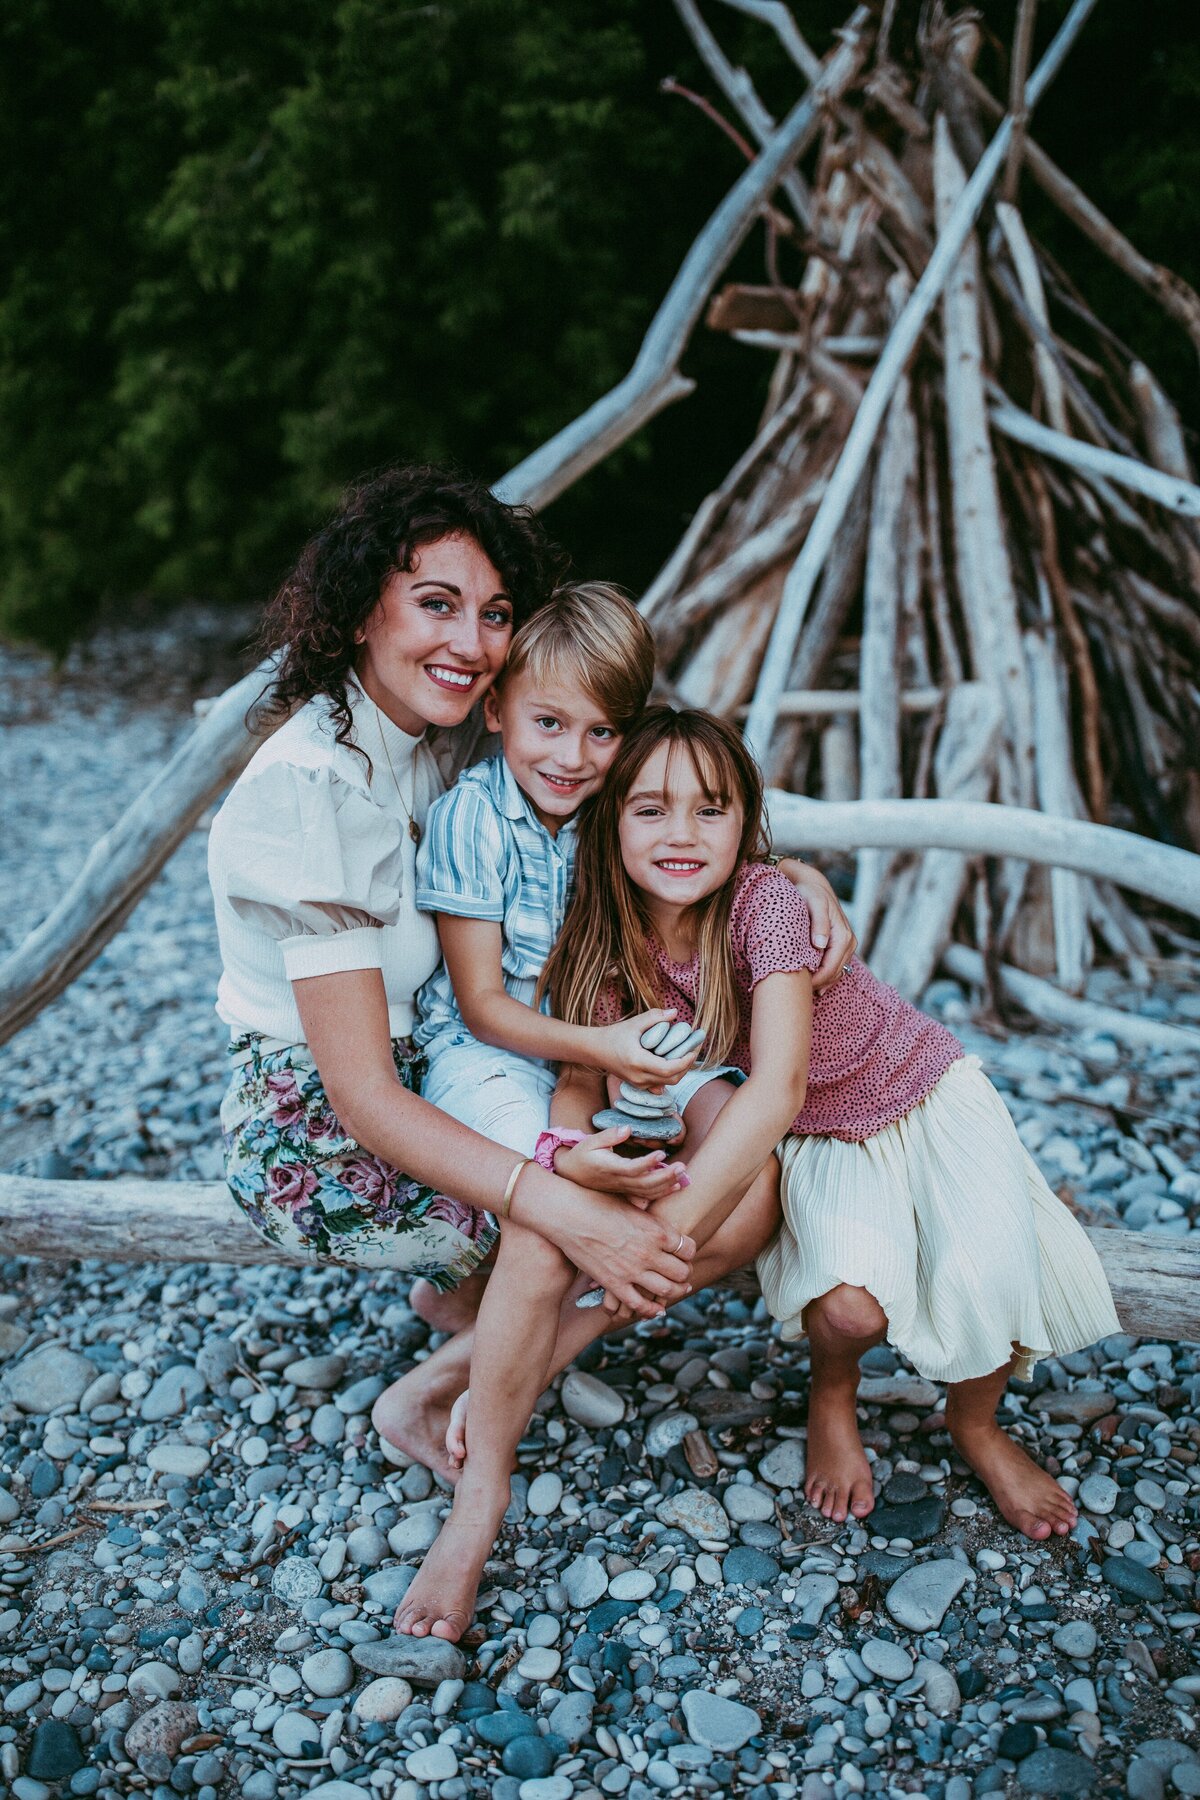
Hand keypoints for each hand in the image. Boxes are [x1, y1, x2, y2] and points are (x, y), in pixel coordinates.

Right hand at [545, 1189, 694, 1320]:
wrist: (569, 1213)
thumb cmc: (598, 1201)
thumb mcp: (632, 1203)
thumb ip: (650, 1215)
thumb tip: (666, 1211)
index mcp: (656, 1230)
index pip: (688, 1249)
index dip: (689, 1253)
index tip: (685, 1254)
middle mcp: (649, 1253)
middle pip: (682, 1272)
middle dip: (686, 1274)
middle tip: (684, 1275)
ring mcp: (632, 1271)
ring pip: (666, 1290)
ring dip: (675, 1292)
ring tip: (675, 1290)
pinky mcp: (614, 1284)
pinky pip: (640, 1304)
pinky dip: (651, 1309)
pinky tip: (656, 1309)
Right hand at [555, 1127, 688, 1204]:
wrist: (571, 1174)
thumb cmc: (582, 1155)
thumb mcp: (590, 1141)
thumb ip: (609, 1135)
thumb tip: (627, 1128)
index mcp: (610, 1168)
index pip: (632, 1169)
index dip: (648, 1163)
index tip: (661, 1154)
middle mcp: (618, 1181)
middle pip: (645, 1184)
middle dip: (665, 1177)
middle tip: (682, 1166)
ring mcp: (623, 1188)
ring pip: (648, 1192)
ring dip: (667, 1185)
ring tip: (683, 1174)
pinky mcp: (626, 1191)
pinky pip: (646, 1195)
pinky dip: (662, 1192)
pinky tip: (675, 1186)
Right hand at [591, 1010, 701, 1088]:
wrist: (595, 1050)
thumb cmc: (614, 1035)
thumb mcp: (634, 1023)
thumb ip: (654, 1017)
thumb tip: (675, 1013)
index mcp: (638, 1062)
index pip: (669, 1069)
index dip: (685, 1060)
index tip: (693, 1048)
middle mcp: (639, 1077)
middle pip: (672, 1079)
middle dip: (687, 1065)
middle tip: (693, 1049)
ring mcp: (639, 1084)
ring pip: (668, 1083)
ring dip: (680, 1070)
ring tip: (686, 1053)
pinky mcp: (639, 1085)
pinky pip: (660, 1084)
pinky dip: (670, 1076)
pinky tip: (673, 1062)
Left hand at [775, 858, 855, 988]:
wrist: (813, 885)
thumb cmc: (810, 893)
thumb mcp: (813, 903)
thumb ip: (818, 922)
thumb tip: (821, 944)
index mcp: (843, 936)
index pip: (830, 968)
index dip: (815, 980)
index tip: (797, 986)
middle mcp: (848, 943)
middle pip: (834, 974)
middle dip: (817, 984)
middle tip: (796, 993)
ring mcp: (846, 946)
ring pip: (836, 973)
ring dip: (821, 983)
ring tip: (802, 991)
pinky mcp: (840, 946)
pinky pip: (835, 967)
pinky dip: (824, 976)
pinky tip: (811, 983)